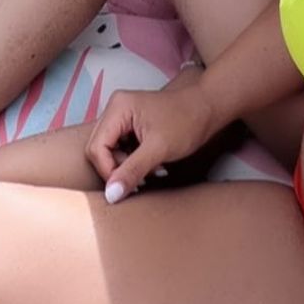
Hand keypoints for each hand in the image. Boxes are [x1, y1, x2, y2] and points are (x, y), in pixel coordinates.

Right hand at [84, 72, 220, 200]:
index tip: (126, 186)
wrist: (208, 109)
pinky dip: (132, 161)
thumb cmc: (186, 121)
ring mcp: (122, 116)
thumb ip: (132, 171)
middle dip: (117, 168)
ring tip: (150, 171)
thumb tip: (111, 195)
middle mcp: (115, 109)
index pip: (96, 148)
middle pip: (99, 149)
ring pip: (109, 151)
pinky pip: (120, 148)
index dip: (108, 171)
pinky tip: (151, 164)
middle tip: (141, 178)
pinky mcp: (130, 124)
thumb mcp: (159, 149)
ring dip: (126, 166)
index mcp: (118, 108)